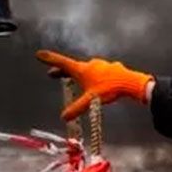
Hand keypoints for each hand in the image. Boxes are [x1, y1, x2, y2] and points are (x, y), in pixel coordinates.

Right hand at [36, 50, 153, 120]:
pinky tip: (98, 82)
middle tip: (53, 74)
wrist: (131, 82)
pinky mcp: (112, 68)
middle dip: (62, 71)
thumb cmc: (110, 89)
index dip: (50, 59)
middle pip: (73, 67)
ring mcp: (102, 65)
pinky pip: (99, 72)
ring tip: (76, 80)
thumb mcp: (91, 100)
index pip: (62, 63)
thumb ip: (77, 108)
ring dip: (79, 74)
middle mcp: (90, 64)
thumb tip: (64, 117)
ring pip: (87, 69)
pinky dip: (94, 76)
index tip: (39, 54)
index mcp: (82, 69)